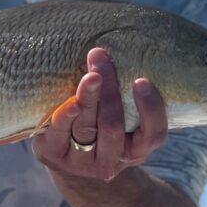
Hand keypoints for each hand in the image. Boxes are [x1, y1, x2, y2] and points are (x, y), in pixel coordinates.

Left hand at [32, 47, 167, 181]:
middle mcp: (111, 160)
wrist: (66, 158)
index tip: (141, 81)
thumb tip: (125, 44)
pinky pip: (60, 133)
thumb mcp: (121, 119)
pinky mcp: (53, 156)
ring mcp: (81, 162)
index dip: (150, 109)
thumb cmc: (99, 125)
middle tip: (102, 58)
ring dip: (88, 97)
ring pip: (87, 128)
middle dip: (108, 90)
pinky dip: (66, 114)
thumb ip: (126, 95)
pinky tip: (72, 101)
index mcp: (136, 150)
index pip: (153, 134)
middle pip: (113, 125)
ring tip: (90, 74)